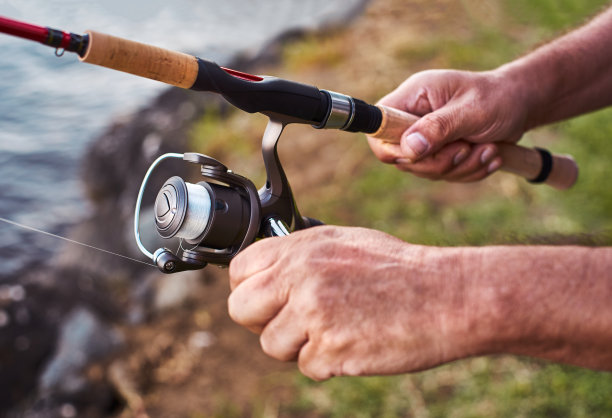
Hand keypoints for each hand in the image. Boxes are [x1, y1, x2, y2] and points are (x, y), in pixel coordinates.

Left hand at [228, 226, 473, 379]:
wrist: (447, 295)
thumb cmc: (399, 269)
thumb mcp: (344, 244)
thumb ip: (300, 257)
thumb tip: (267, 276)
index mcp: (302, 247)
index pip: (240, 270)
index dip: (249, 289)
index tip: (264, 301)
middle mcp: (301, 276)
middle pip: (241, 309)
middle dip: (262, 322)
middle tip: (292, 324)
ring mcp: (314, 313)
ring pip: (271, 346)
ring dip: (298, 347)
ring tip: (337, 331)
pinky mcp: (331, 349)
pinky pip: (307, 367)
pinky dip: (328, 363)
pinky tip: (356, 343)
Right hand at [367, 69, 529, 181]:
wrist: (521, 103)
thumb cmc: (498, 98)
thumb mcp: (471, 111)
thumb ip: (438, 128)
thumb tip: (408, 148)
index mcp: (412, 98)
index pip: (379, 128)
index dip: (391, 147)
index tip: (421, 153)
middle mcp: (413, 118)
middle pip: (402, 157)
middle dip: (439, 162)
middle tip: (467, 149)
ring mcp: (425, 136)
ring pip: (425, 170)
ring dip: (460, 167)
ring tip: (487, 149)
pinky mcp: (439, 152)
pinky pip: (443, 175)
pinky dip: (468, 172)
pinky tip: (488, 155)